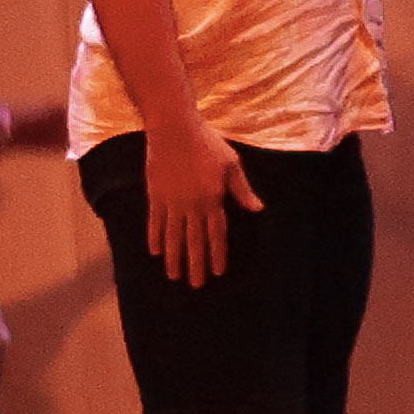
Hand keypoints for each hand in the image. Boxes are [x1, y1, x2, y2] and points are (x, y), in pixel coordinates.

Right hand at [142, 119, 259, 288]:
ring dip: (174, 257)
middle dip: (195, 264)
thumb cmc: (207, 143)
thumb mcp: (231, 164)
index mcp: (212, 199)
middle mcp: (191, 205)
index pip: (216, 234)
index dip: (217, 254)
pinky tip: (155, 252)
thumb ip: (242, 190)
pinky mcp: (155, 195)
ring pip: (173, 236)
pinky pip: (155, 222)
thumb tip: (258, 209)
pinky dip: (155, 237)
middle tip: (195, 285)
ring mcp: (171, 202)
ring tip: (173, 276)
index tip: (217, 272)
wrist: (174, 128)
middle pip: (194, 241)